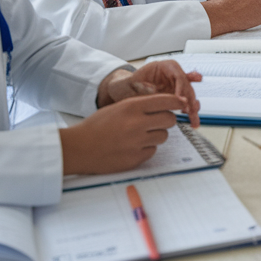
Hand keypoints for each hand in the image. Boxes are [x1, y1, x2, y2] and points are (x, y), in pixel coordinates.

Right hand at [59, 94, 182, 174]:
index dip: (177, 102)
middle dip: (166, 120)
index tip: (182, 103)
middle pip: (170, 120)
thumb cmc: (97, 126)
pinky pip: (153, 151)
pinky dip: (146, 149)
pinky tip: (132, 147)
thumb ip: (141, 106)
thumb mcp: (118, 107)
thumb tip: (167, 106)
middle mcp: (137, 123)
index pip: (166, 101)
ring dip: (156, 135)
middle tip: (155, 122)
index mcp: (132, 107)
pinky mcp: (136, 158)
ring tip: (138, 136)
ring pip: (163, 136)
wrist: (78, 148)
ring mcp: (137, 142)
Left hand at [97, 60, 202, 125]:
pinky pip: (184, 104)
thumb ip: (145, 89)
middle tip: (188, 110)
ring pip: (188, 96)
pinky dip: (189, 112)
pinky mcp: (175, 97)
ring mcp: (175, 86)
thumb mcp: (133, 85)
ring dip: (192, 108)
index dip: (181, 87)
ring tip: (194, 119)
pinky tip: (193, 120)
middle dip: (189, 99)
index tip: (180, 99)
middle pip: (187, 86)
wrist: (123, 93)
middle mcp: (172, 75)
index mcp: (164, 66)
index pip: (178, 75)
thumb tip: (155, 92)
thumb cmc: (127, 86)